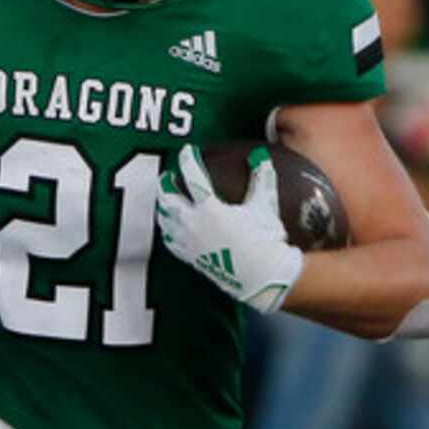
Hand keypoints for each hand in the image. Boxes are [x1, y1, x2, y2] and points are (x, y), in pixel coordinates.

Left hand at [155, 145, 302, 314]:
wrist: (263, 276)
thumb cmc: (265, 241)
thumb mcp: (264, 206)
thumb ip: (261, 179)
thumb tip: (261, 158)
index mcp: (210, 209)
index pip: (193, 177)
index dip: (188, 161)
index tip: (187, 152)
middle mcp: (194, 225)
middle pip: (169, 199)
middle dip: (165, 185)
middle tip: (167, 176)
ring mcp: (190, 243)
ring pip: (166, 221)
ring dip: (163, 207)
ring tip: (164, 201)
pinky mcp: (191, 258)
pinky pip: (172, 242)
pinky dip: (168, 231)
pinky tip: (170, 229)